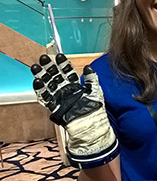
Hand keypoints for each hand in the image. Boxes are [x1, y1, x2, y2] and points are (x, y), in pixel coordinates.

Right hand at [31, 53, 118, 168]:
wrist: (90, 125)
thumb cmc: (95, 109)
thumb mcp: (95, 91)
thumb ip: (92, 79)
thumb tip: (89, 67)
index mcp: (76, 86)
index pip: (68, 72)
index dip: (63, 64)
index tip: (59, 55)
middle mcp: (66, 91)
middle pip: (55, 76)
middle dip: (49, 67)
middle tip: (44, 57)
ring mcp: (59, 98)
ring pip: (48, 85)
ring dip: (42, 75)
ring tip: (36, 66)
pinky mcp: (55, 107)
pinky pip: (46, 97)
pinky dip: (41, 90)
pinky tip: (37, 81)